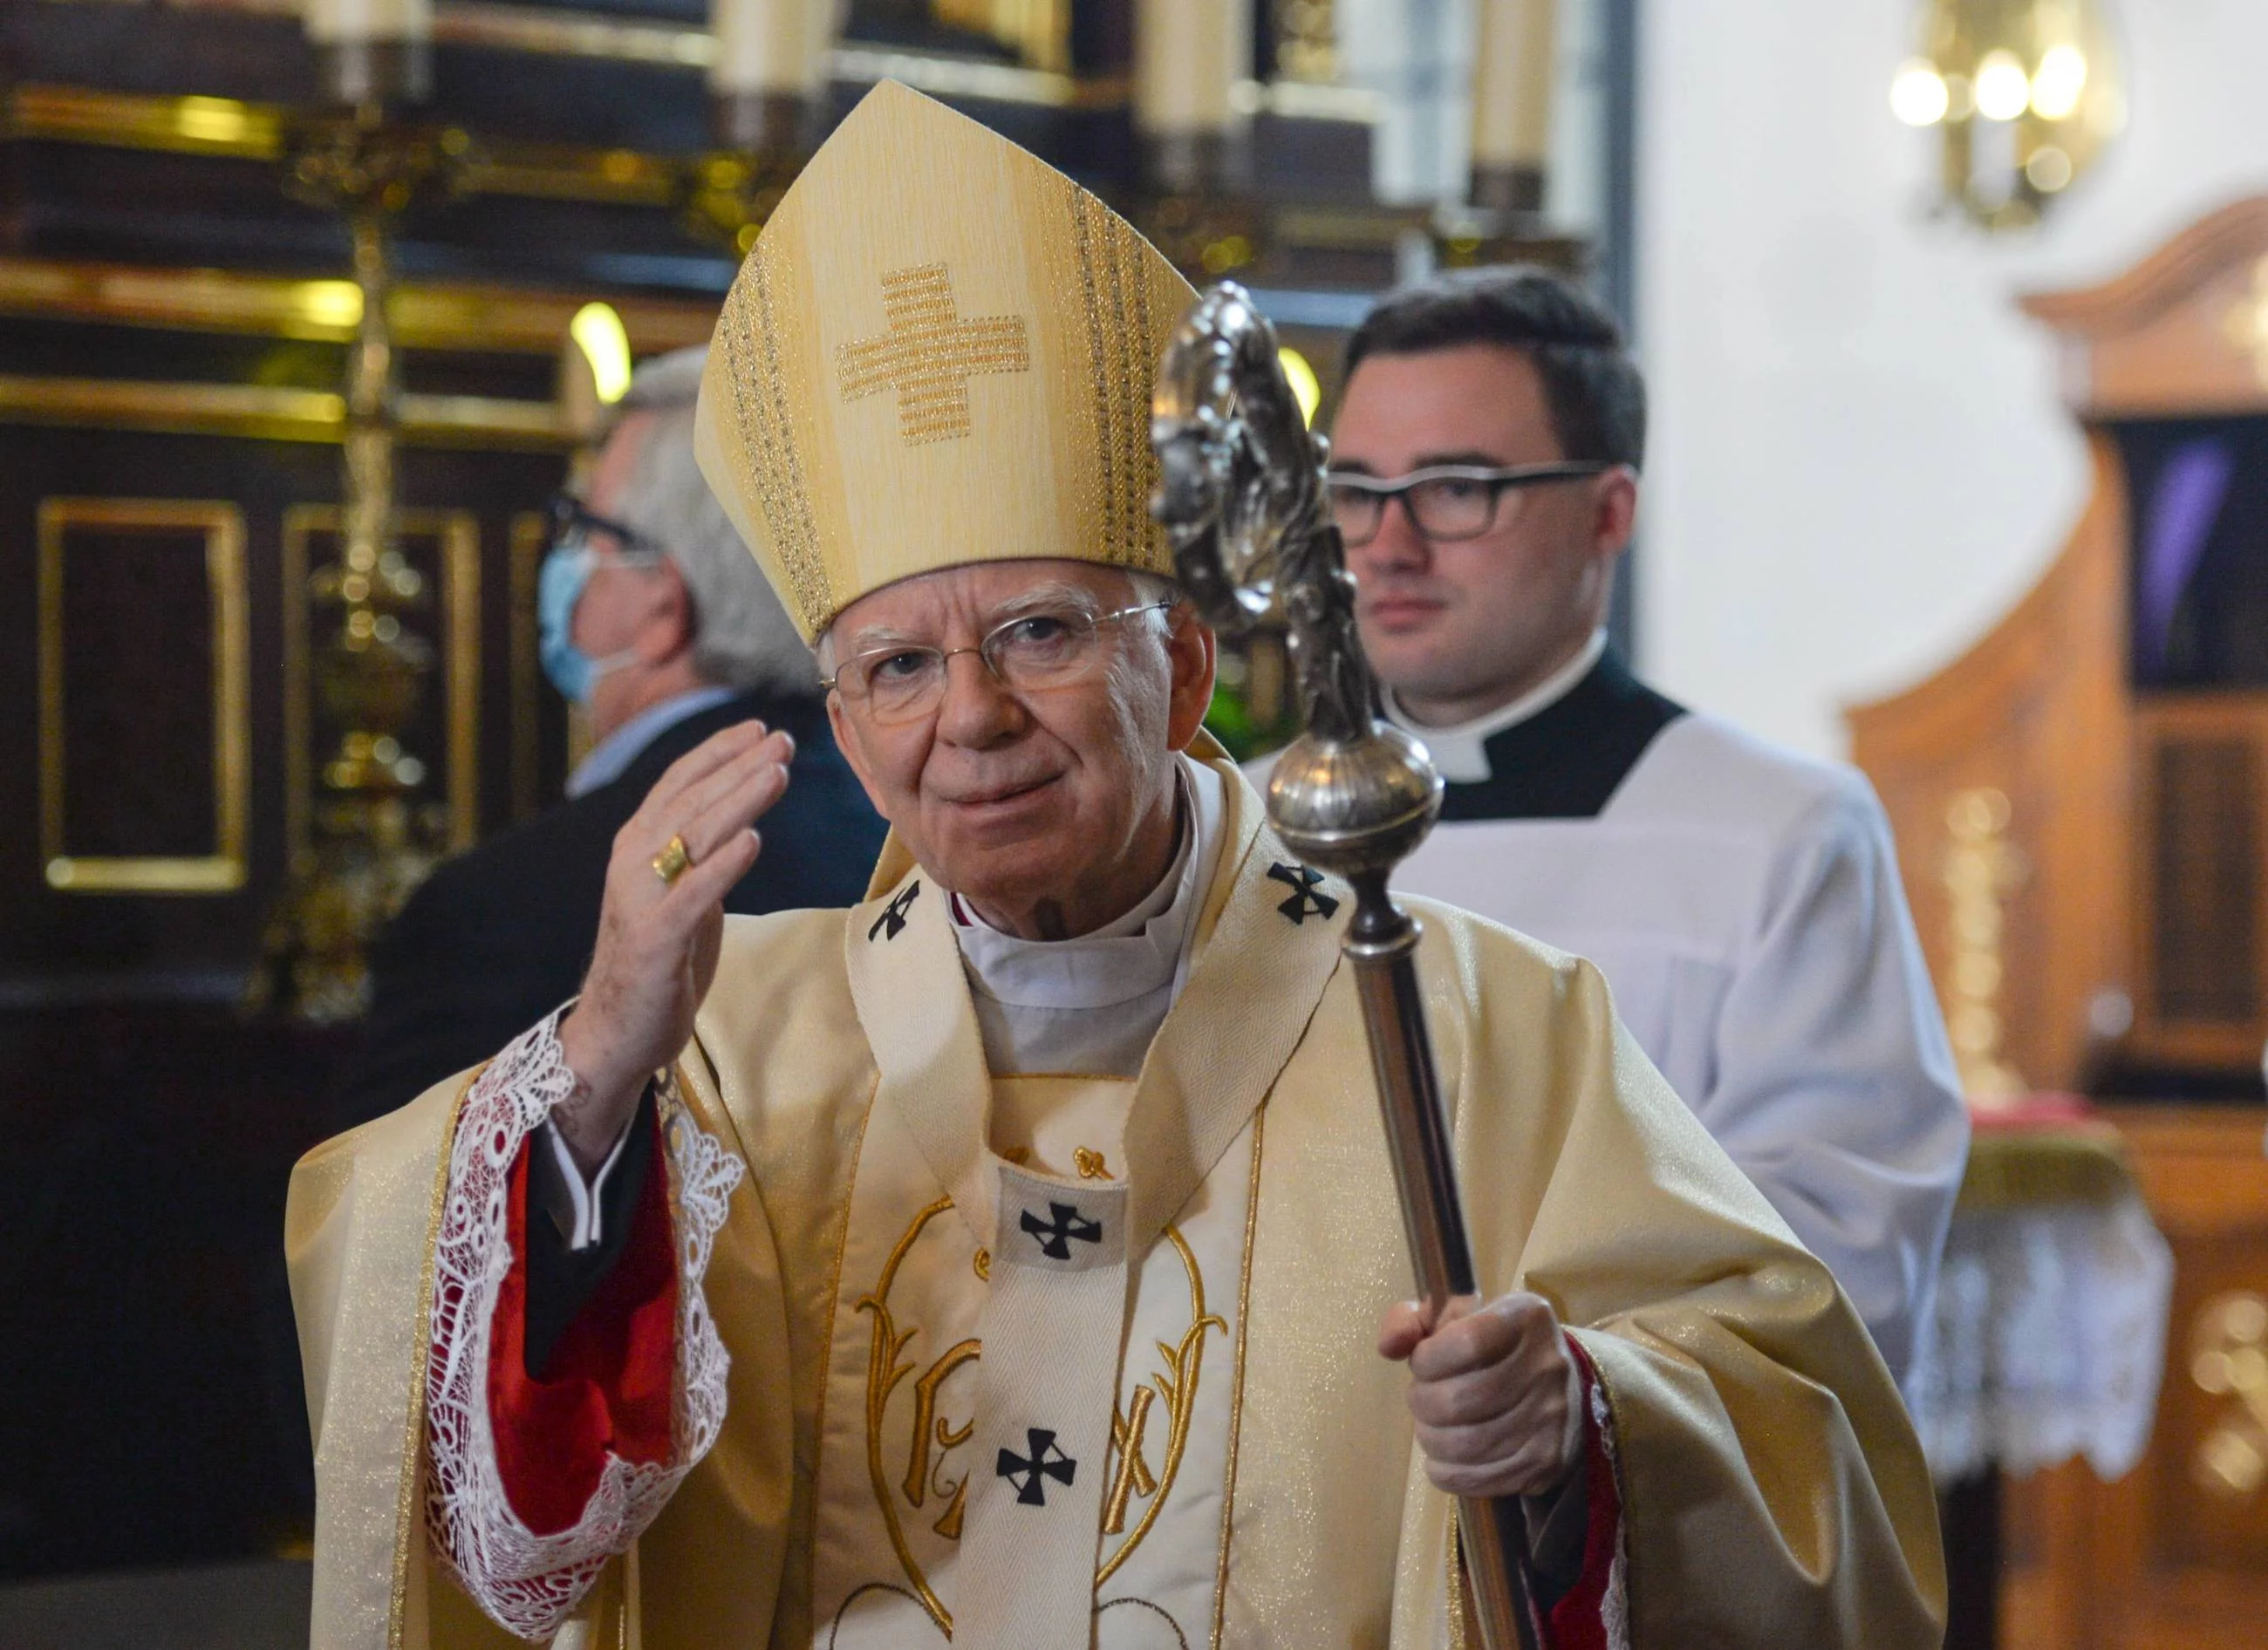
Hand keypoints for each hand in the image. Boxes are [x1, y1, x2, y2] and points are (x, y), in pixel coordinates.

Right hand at [555, 721, 795, 1167]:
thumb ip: (701, 857)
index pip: (679, 784)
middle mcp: (634, 862)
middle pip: (693, 802)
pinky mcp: (656, 938)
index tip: (760, 728)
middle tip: (783, 740)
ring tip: (778, 771)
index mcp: (638, 846)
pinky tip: (753, 840)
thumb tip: (740, 822)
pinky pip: (694, 894)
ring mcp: (642, 899)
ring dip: (739, 800)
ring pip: (695, 837)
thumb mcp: (683, 894)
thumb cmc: (658, 960)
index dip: (718, 753)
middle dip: (740, 767)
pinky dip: (723, 865)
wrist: (616, 1030)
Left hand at [1379, 1292, 1578, 1499]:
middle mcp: (1547, 1366)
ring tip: (1430, 1428)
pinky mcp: (1546, 1462)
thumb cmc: (1492, 1348)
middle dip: (1422, 1403)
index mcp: (1525, 1318)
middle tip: (1420, 1400)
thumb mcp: (1453, 1316)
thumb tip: (1388, 1347)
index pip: (1466, 1343)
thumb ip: (1410, 1321)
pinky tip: (1444, 1459)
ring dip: (1431, 1440)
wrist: (1561, 1390)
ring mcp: (1551, 1418)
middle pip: (1460, 1400)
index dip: (1428, 1360)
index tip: (1421, 1363)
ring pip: (1467, 1444)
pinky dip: (1448, 1473)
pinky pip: (1481, 1478)